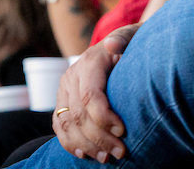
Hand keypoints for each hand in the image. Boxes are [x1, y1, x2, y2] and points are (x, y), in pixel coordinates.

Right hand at [53, 25, 138, 162]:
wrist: (121, 43)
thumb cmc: (134, 43)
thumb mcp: (133, 36)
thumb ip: (124, 39)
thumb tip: (113, 44)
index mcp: (90, 61)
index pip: (90, 95)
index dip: (104, 117)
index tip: (123, 131)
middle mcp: (73, 75)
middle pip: (79, 114)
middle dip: (99, 137)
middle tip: (121, 152)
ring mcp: (65, 88)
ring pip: (67, 123)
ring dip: (86, 145)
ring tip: (106, 158)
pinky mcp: (63, 100)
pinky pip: (60, 125)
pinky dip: (70, 142)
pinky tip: (85, 154)